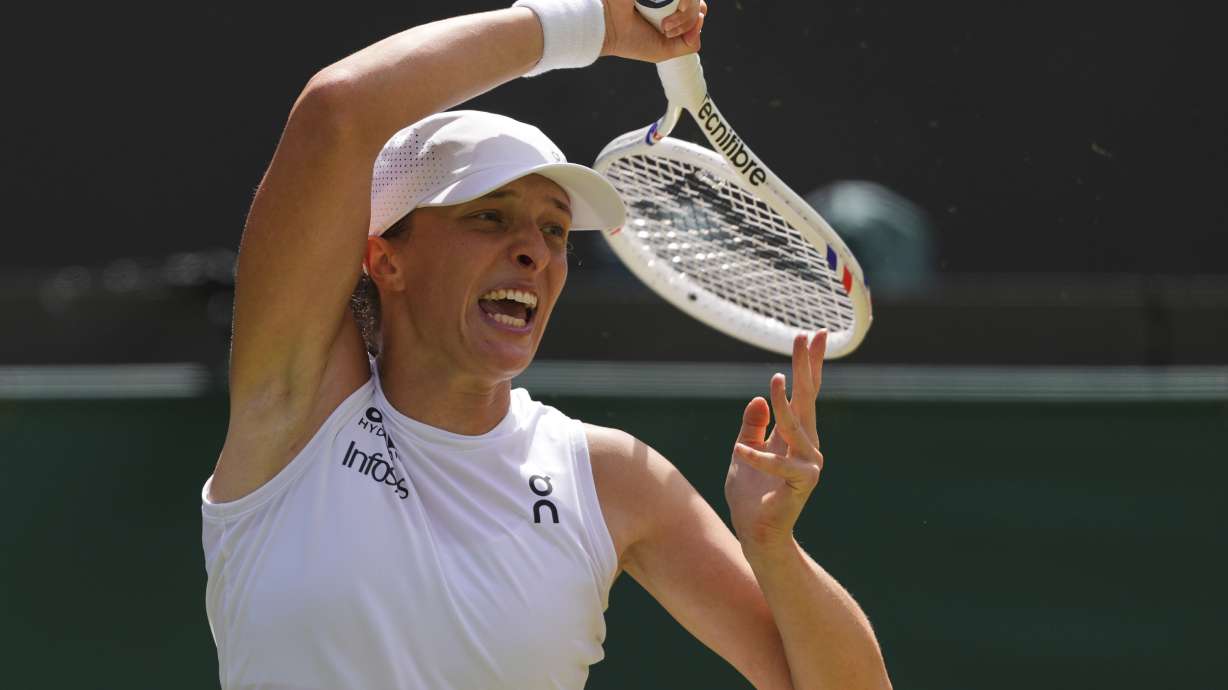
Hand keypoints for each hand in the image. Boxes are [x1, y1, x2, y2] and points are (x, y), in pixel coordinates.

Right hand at [601, 0, 706, 61]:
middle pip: (696, 0)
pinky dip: (679, 4)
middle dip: (689, 18)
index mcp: (668, 8)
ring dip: (683, 14)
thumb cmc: (629, 40)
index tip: (677, 33)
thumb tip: (700, 25)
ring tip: (664, 26)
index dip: (695, 17)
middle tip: (668, 31)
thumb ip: (687, 44)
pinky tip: (664, 18)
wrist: (606, 28)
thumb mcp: (663, 50)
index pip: (697, 6)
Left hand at [727, 330, 826, 553]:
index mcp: (793, 434)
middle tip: (809, 335)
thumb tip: (759, 397)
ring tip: (774, 379)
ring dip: (784, 403)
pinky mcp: (800, 484)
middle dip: (807, 366)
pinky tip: (739, 450)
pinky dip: (757, 457)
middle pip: (808, 398)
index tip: (813, 335)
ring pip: (795, 427)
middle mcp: (806, 445)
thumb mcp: (744, 450)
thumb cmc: (751, 495)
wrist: (757, 534)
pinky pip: (777, 465)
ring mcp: (807, 464)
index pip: (803, 392)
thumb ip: (752, 426)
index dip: (808, 364)